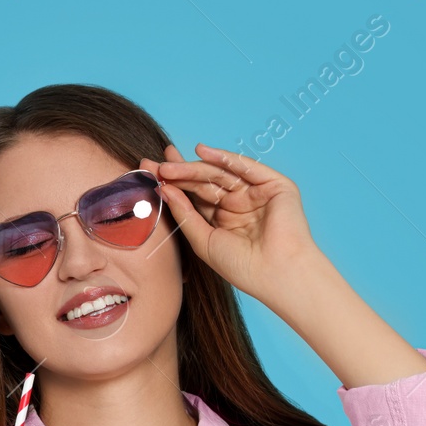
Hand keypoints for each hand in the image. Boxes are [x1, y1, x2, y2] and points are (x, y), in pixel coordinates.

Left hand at [143, 142, 323, 309]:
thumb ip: (184, 213)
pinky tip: (202, 152)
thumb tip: (163, 188)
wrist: (275, 273)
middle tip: (154, 165)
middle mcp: (239, 203)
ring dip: (194, 167)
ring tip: (169, 165)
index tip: (150, 172)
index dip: (174, 183)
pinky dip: (224, 158)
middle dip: (180, 172)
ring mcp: (257, 192)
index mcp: (223, 219)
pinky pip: (246, 167)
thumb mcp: (203, 239)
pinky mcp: (275, 184)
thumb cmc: (241, 266)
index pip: (195, 195)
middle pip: (205, 182)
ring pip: (221, 174)